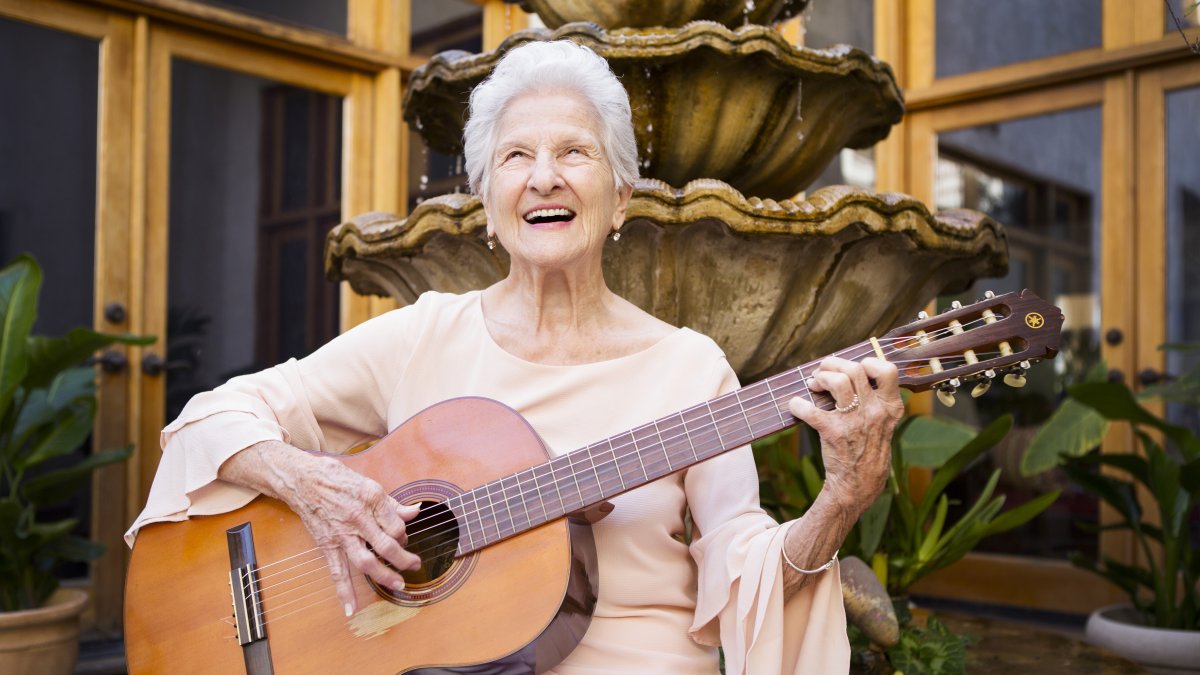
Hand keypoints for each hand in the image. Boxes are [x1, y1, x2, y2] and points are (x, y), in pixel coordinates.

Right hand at [283, 456, 422, 615]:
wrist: (302, 480)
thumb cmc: (337, 479)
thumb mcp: (369, 484)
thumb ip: (392, 504)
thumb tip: (415, 512)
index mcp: (371, 498)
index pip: (396, 524)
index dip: (404, 533)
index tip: (403, 536)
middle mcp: (357, 517)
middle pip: (386, 545)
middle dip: (404, 559)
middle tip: (415, 565)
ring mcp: (341, 534)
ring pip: (366, 561)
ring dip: (384, 575)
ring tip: (399, 584)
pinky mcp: (327, 545)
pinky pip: (337, 571)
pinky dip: (343, 591)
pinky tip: (351, 609)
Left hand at [787, 356, 903, 515]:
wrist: (858, 485)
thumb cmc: (868, 449)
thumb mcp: (882, 424)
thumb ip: (874, 400)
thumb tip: (849, 373)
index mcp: (889, 407)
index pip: (888, 371)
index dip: (868, 362)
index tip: (855, 368)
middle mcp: (874, 412)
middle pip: (854, 369)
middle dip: (832, 365)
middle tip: (822, 372)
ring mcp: (854, 422)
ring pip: (837, 382)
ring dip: (820, 378)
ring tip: (813, 384)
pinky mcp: (833, 433)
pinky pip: (810, 409)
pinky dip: (797, 405)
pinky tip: (795, 406)